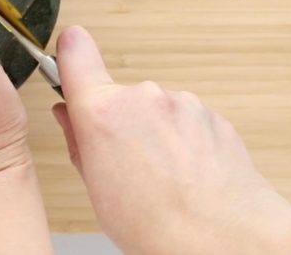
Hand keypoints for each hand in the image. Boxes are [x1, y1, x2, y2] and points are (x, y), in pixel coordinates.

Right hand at [53, 26, 290, 254]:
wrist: (224, 239)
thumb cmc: (159, 226)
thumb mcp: (96, 190)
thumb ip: (78, 141)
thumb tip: (69, 117)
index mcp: (103, 112)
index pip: (75, 53)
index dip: (69, 54)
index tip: (67, 54)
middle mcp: (143, 97)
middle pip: (119, 96)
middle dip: (120, 122)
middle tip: (124, 163)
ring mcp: (182, 103)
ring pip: (156, 111)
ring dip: (155, 135)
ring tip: (161, 179)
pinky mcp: (212, 115)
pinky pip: (187, 123)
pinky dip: (184, 144)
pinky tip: (187, 176)